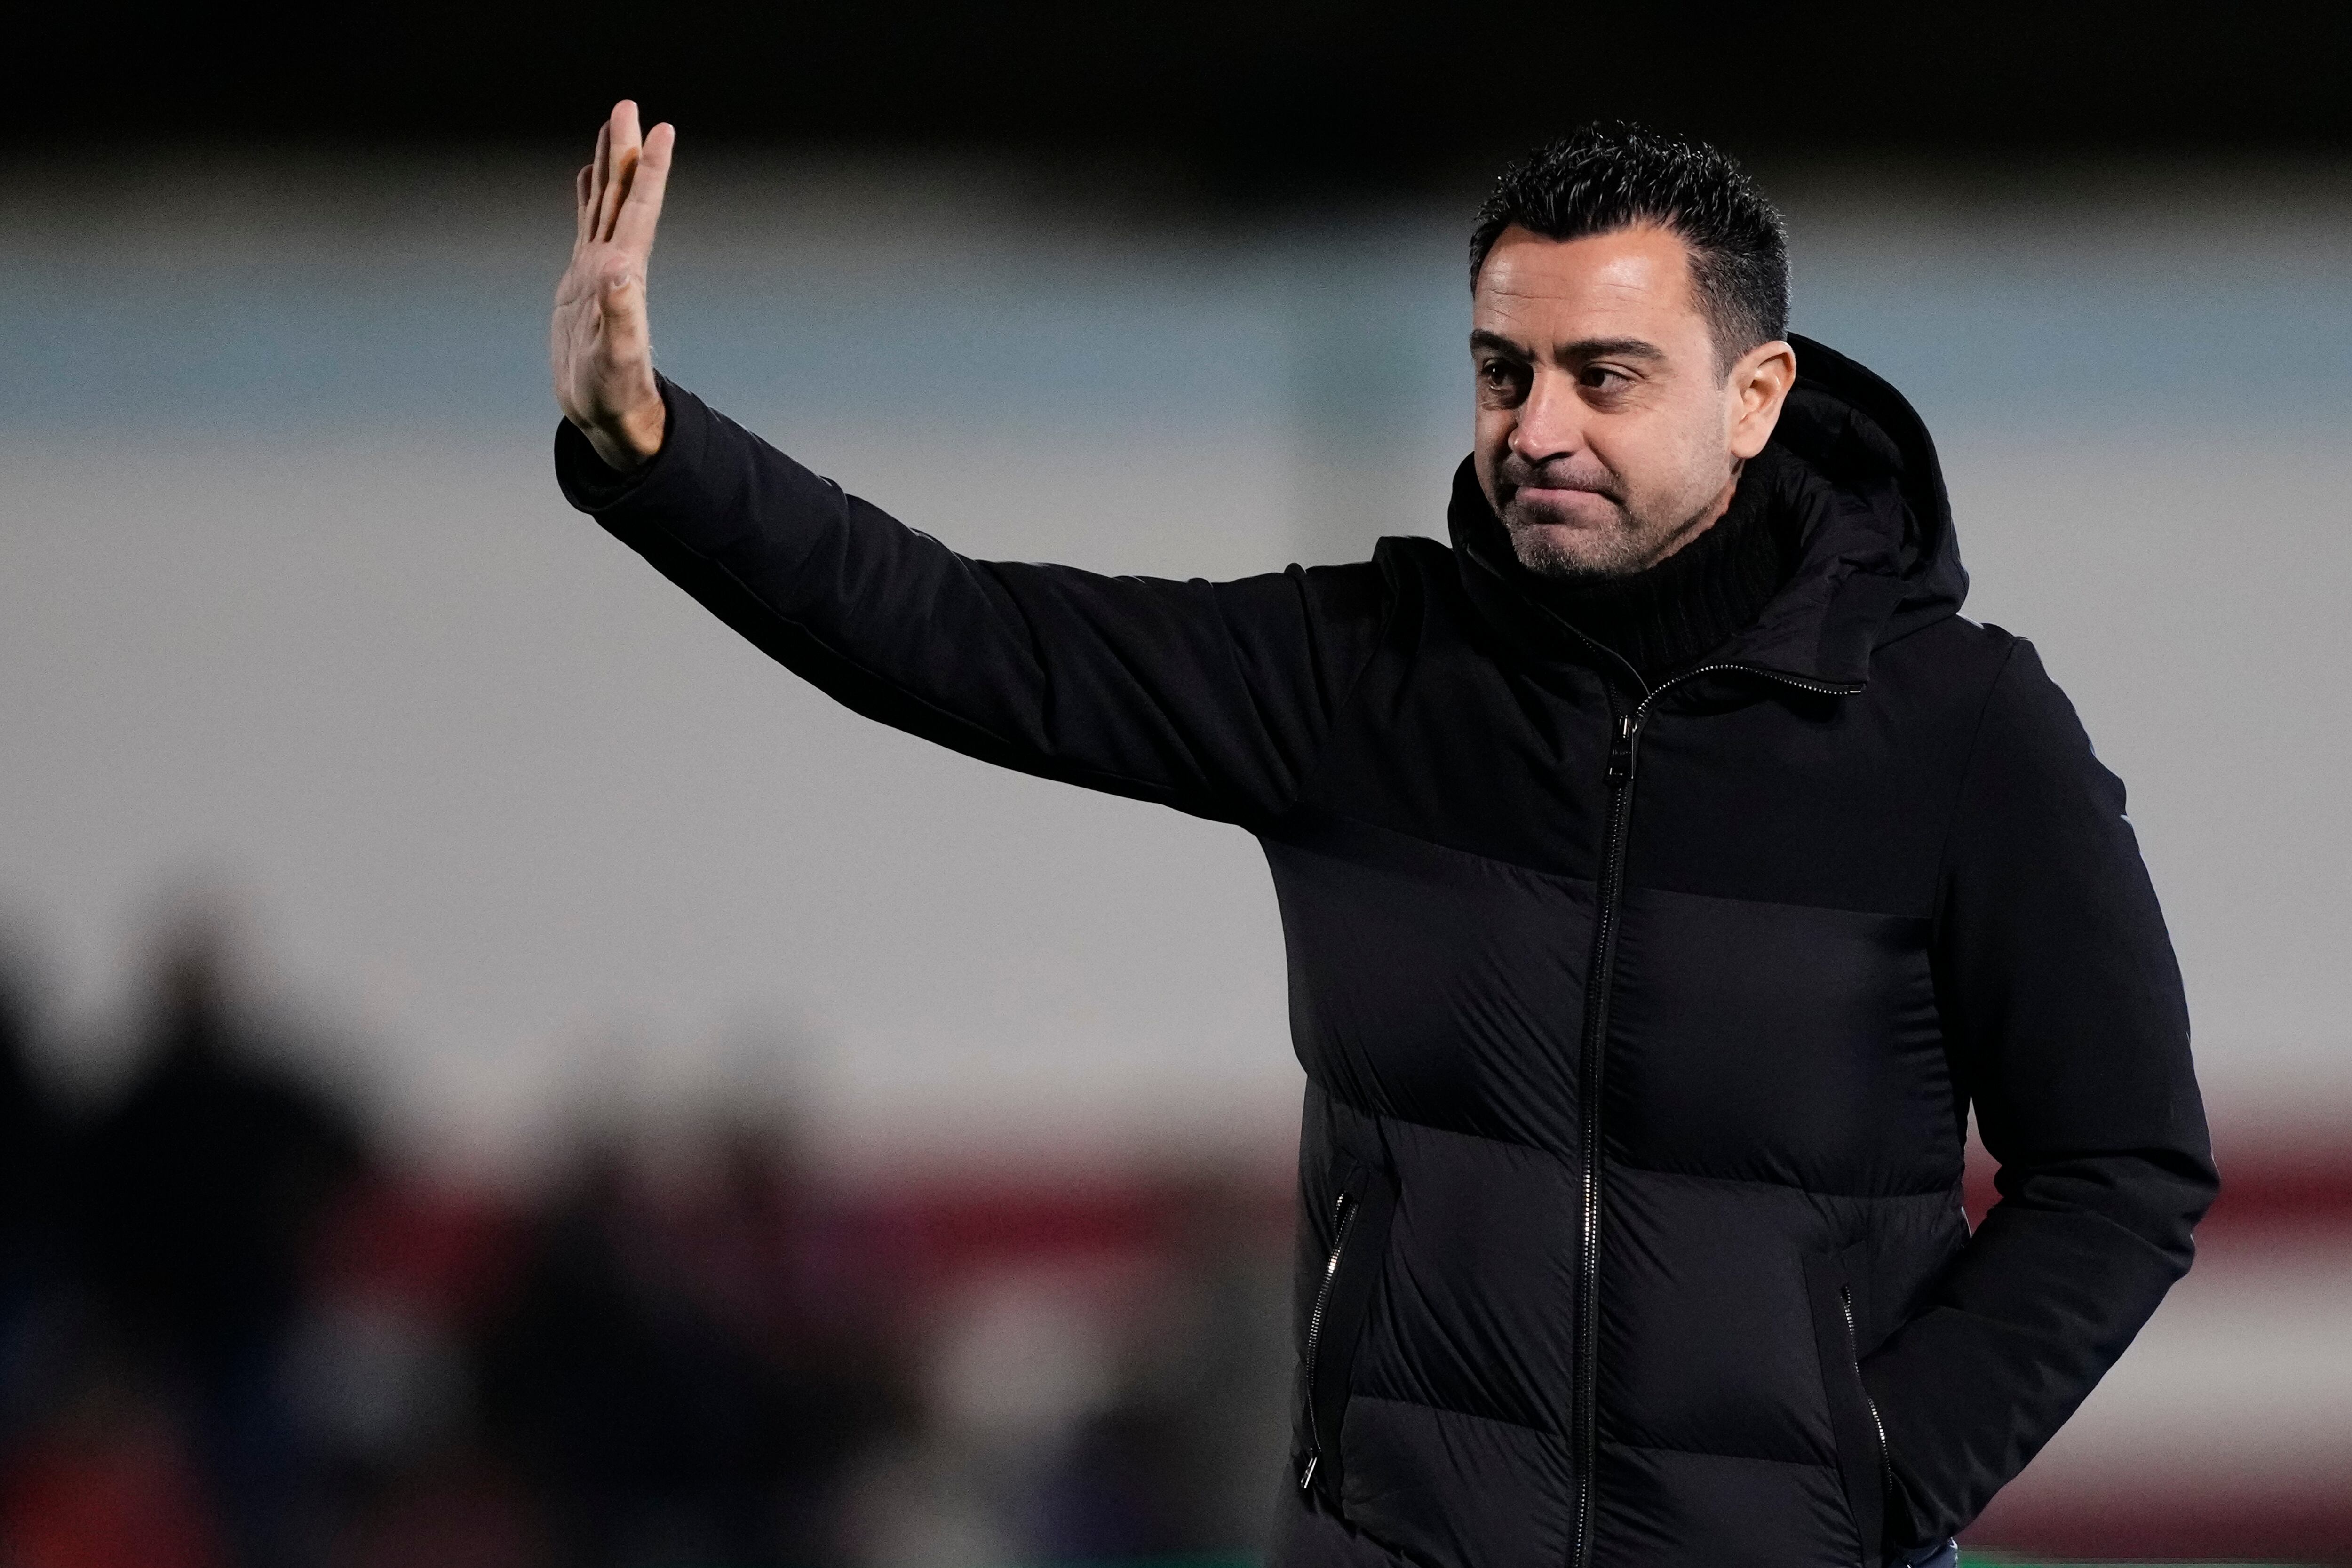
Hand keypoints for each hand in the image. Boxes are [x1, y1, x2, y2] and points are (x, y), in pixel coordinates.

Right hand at [552, 101, 674, 470]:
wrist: (608, 415)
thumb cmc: (615, 394)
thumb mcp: (617, 357)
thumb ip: (621, 315)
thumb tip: (622, 271)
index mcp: (625, 275)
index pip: (639, 211)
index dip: (650, 171)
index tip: (661, 130)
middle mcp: (615, 266)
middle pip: (620, 197)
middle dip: (625, 151)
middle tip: (628, 105)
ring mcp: (598, 271)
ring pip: (603, 207)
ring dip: (608, 167)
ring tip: (611, 128)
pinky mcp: (581, 283)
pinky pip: (584, 228)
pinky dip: (586, 201)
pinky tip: (586, 180)